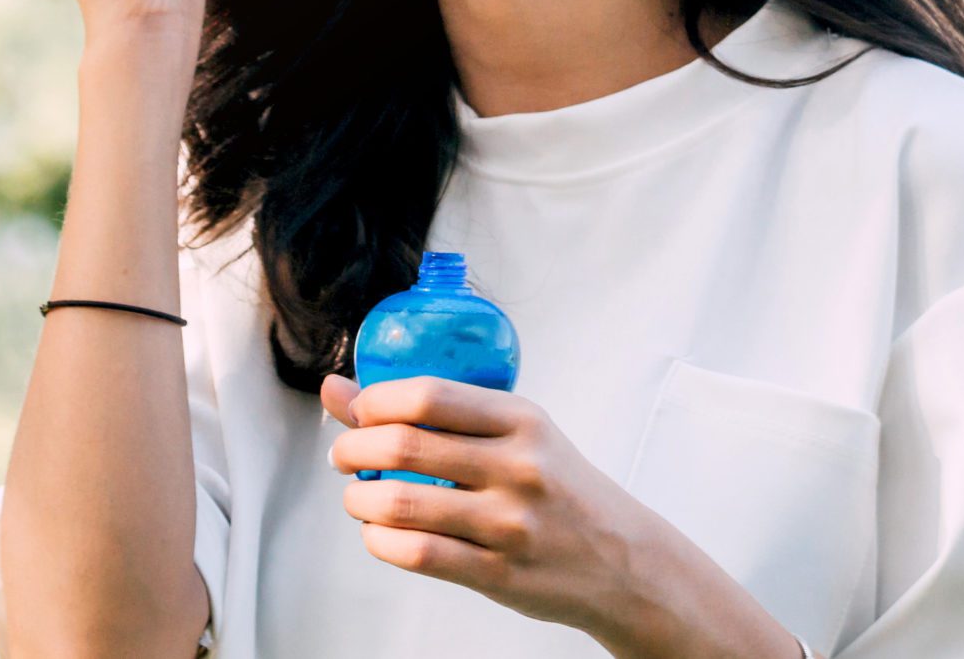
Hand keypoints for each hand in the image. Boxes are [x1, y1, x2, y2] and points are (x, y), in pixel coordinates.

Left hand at [320, 374, 806, 657]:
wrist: (626, 561)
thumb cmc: (559, 487)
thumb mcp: (516, 433)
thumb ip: (433, 411)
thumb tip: (337, 389)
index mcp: (522, 420)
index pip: (427, 396)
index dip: (373, 402)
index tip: (357, 413)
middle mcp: (519, 467)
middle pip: (404, 446)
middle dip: (353, 449)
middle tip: (344, 456)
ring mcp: (510, 523)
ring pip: (401, 504)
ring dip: (360, 500)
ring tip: (358, 498)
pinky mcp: (501, 573)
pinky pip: (418, 554)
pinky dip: (381, 542)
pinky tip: (379, 534)